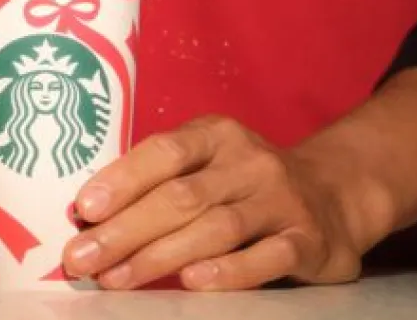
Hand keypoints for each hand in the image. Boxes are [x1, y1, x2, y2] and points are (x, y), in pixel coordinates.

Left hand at [61, 116, 377, 290]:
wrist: (334, 194)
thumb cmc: (243, 184)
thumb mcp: (207, 164)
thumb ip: (159, 182)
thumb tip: (88, 218)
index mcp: (217, 135)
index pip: (165, 151)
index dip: (122, 179)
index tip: (84, 209)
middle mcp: (250, 162)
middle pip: (181, 195)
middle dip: (125, 230)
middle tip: (82, 258)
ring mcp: (281, 200)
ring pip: (216, 227)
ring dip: (159, 256)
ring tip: (117, 278)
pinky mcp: (308, 240)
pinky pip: (267, 257)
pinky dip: (229, 271)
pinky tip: (192, 282)